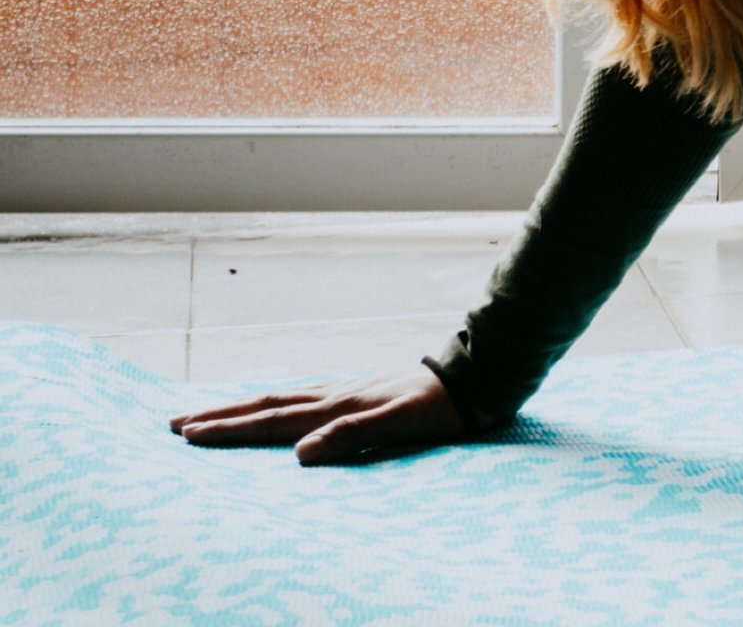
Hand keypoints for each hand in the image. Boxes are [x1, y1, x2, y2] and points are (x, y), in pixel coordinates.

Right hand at [169, 365, 473, 465]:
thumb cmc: (442, 408)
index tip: (187, 433)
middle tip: (174, 422)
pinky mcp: (362, 394)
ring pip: (283, 398)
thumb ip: (352, 435)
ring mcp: (348, 391)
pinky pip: (306, 398)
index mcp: (339, 406)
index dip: (230, 428)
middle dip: (220, 415)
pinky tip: (277, 407)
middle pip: (267, 404)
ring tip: (209, 413)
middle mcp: (337, 395)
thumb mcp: (401, 424)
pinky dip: (278, 404)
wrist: (478, 376)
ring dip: (243, 407)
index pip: (273, 419)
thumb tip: (298, 455)